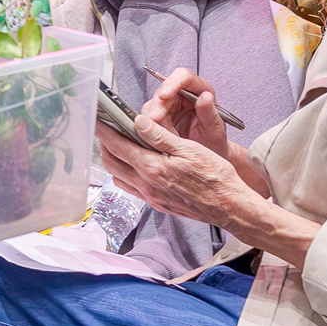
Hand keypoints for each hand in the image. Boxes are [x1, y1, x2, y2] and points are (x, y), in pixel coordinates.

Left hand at [96, 107, 258, 231]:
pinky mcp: (158, 204)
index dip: (104, 129)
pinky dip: (125, 173)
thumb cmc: (215, 177)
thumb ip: (160, 136)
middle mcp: (147, 185)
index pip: (117, 145)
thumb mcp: (189, 149)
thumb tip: (138, 121)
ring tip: (117, 143)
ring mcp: (151, 197)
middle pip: (112, 162)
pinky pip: (131, 188)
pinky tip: (134, 165)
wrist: (230, 207)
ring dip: (113, 159)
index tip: (96, 117)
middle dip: (104, 143)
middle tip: (105, 127)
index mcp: (153, 168)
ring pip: (119, 176)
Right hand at [142, 66, 232, 158]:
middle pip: (164, 91)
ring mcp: (171, 105)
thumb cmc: (215, 142)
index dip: (172, 83)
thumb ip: (210, 114)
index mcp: (200, 90)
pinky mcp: (161, 116)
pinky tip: (154, 136)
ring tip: (158, 134)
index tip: (164, 95)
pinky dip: (149, 126)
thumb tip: (205, 97)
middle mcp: (184, 94)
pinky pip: (149, 117)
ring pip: (153, 104)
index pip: (184, 77)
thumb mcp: (216, 130)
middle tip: (154, 120)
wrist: (209, 156)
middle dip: (157, 106)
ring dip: (152, 118)